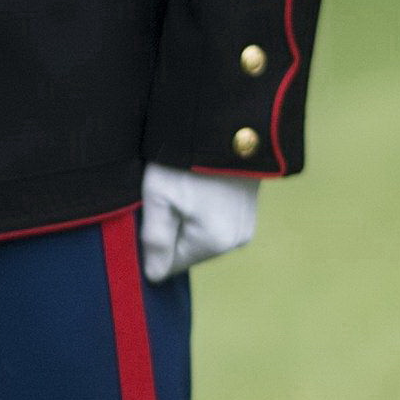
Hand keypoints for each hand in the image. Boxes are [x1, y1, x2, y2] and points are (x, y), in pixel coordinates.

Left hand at [137, 163, 259, 282]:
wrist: (225, 123)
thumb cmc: (185, 159)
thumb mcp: (159, 196)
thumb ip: (155, 240)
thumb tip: (154, 276)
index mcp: (213, 242)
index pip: (169, 265)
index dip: (152, 242)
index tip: (150, 211)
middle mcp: (236, 241)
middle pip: (187, 251)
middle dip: (171, 230)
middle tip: (167, 194)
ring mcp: (246, 225)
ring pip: (201, 237)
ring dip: (186, 219)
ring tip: (183, 186)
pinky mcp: (249, 211)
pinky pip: (216, 223)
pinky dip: (201, 210)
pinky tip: (198, 185)